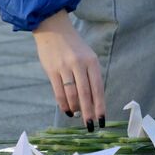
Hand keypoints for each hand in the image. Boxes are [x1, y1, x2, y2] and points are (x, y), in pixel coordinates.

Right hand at [32, 11, 104, 128]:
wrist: (53, 28)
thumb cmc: (73, 46)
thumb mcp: (87, 56)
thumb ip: (90, 76)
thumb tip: (93, 101)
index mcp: (92, 61)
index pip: (98, 88)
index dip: (100, 106)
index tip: (102, 120)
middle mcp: (79, 64)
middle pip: (86, 95)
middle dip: (89, 113)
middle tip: (91, 126)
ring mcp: (65, 67)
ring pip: (72, 95)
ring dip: (76, 109)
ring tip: (78, 116)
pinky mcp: (51, 70)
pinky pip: (59, 92)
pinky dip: (64, 104)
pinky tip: (68, 110)